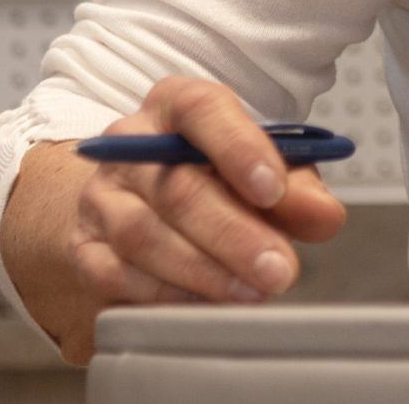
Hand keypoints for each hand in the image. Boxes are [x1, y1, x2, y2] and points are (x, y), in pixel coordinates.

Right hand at [58, 77, 347, 360]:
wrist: (145, 197)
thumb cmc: (216, 175)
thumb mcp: (264, 167)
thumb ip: (298, 187)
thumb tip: (324, 216)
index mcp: (176, 104)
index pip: (203, 111)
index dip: (240, 149)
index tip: (275, 190)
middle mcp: (129, 144)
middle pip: (176, 187)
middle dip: (234, 235)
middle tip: (280, 269)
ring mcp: (101, 197)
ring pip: (144, 236)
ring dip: (205, 272)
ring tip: (253, 292)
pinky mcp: (84, 248)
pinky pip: (117, 278)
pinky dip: (166, 296)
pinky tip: (207, 305)